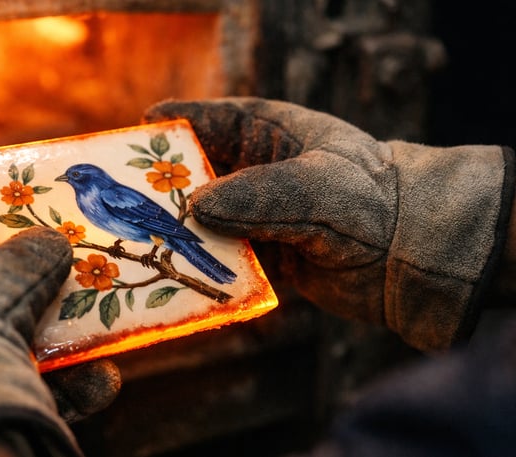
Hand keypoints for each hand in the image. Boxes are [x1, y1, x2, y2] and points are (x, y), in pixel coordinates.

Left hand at [0, 185, 118, 456]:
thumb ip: (29, 253)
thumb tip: (53, 243)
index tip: (0, 181)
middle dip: (30, 267)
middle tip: (65, 241)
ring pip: (18, 337)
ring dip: (65, 329)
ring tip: (101, 313)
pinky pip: (35, 389)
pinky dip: (74, 385)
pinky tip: (101, 378)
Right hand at [144, 97, 514, 350]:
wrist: (414, 258)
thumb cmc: (374, 202)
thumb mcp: (320, 187)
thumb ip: (259, 194)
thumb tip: (195, 208)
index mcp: (269, 132)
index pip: (208, 119)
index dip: (168, 126)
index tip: (132, 137)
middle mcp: (257, 170)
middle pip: (195, 172)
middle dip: (160, 187)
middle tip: (121, 201)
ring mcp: (258, 214)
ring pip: (203, 219)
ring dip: (176, 233)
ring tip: (137, 243)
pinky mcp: (263, 254)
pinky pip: (222, 257)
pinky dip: (202, 267)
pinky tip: (177, 276)